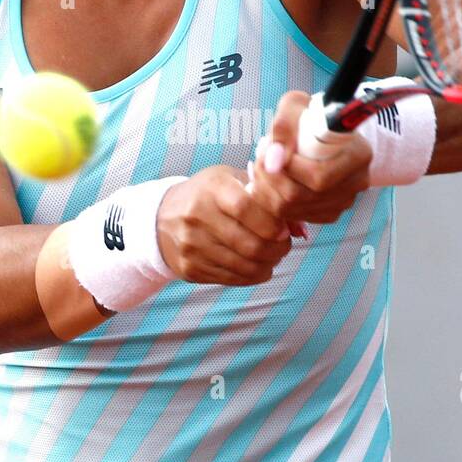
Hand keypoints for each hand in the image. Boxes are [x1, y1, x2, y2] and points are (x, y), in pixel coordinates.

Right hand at [156, 165, 293, 285]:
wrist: (161, 218)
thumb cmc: (208, 195)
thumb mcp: (232, 182)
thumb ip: (267, 200)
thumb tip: (300, 230)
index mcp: (211, 189)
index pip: (246, 208)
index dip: (271, 223)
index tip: (283, 230)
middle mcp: (197, 217)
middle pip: (249, 244)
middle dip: (277, 250)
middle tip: (284, 246)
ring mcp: (191, 246)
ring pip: (243, 266)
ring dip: (267, 265)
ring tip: (273, 256)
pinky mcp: (190, 268)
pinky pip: (231, 279)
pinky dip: (252, 276)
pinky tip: (257, 266)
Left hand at [248, 91, 372, 224]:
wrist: (324, 130)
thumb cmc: (310, 116)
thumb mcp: (295, 106)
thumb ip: (284, 126)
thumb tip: (273, 159)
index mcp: (358, 154)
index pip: (318, 176)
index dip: (287, 168)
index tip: (269, 149)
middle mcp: (356, 182)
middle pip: (304, 196)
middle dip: (270, 180)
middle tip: (259, 160)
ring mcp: (344, 201)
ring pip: (294, 210)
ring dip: (267, 191)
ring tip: (261, 169)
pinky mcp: (330, 213)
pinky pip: (295, 217)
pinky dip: (274, 202)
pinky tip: (270, 184)